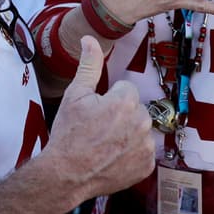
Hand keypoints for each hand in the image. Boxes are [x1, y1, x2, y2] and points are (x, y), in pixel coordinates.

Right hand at [46, 37, 154, 202]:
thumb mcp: (74, 95)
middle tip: (98, 129)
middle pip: (135, 109)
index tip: (96, 112)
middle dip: (121, 116)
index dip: (109, 99)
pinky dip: (132, 154)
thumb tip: (90, 39)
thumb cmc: (68, 134)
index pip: (126, 89)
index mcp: (126, 101)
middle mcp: (142, 122)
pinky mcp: (147, 166)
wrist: (66, 174)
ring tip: (105, 144)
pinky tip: (113, 157)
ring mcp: (146, 146)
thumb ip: (89, 65)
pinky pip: (144, 152)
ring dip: (128, 134)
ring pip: (140, 130)